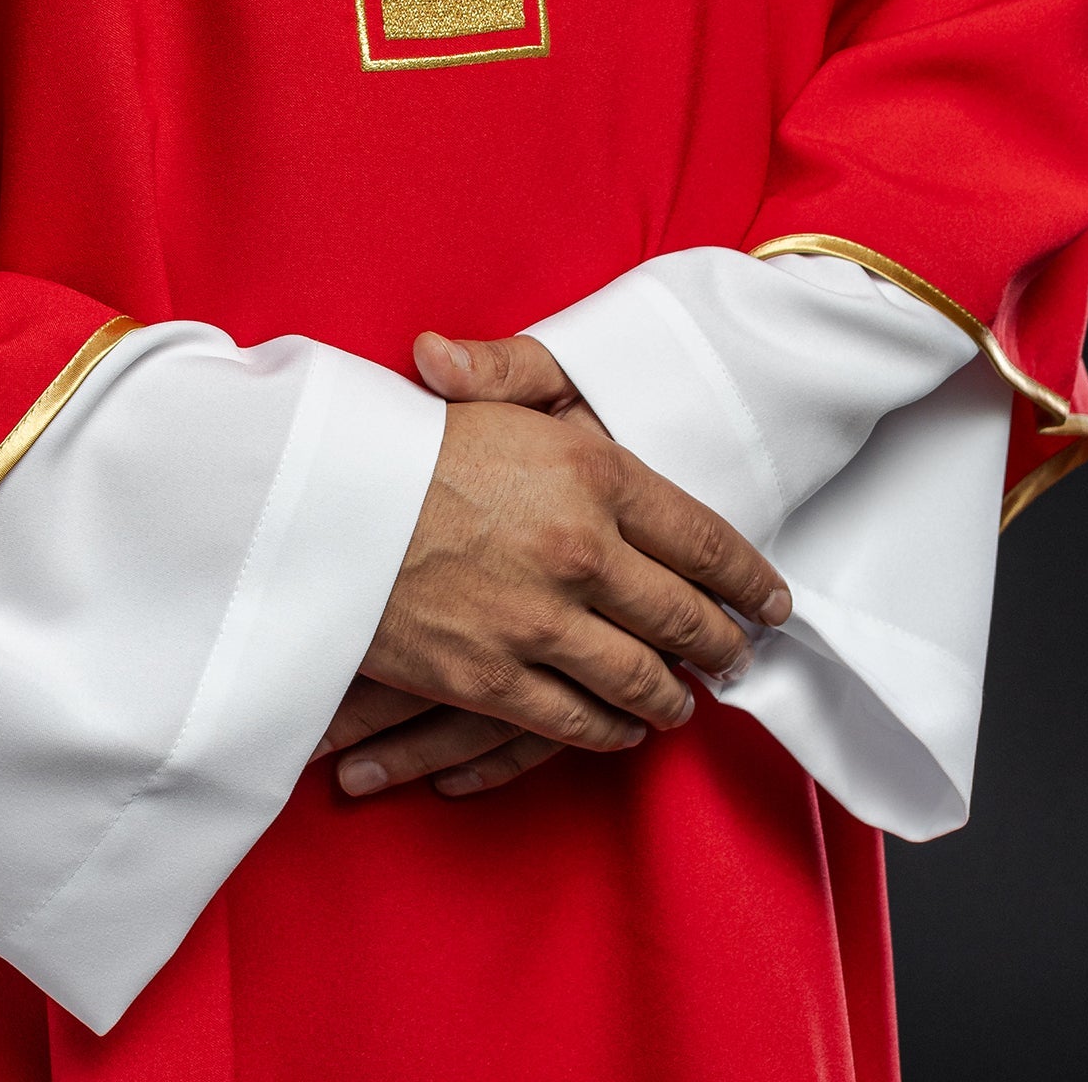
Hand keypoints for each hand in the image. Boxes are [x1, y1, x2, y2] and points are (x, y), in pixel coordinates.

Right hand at [317, 328, 789, 803]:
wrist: (317, 508)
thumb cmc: (397, 442)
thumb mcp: (477, 389)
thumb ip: (517, 371)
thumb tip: (508, 358)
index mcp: (591, 470)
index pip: (700, 534)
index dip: (746, 574)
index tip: (770, 597)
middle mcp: (583, 549)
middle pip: (684, 615)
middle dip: (721, 642)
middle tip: (737, 654)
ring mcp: (543, 621)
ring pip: (641, 679)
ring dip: (673, 695)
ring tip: (684, 699)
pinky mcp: (495, 678)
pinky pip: (579, 721)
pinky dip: (612, 730)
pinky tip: (622, 728)